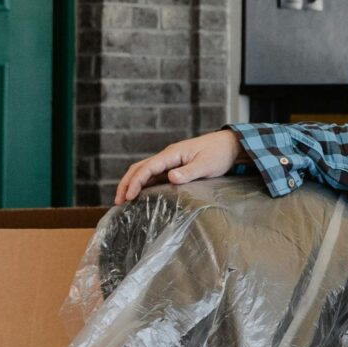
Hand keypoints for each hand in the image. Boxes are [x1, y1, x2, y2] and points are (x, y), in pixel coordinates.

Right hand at [116, 130, 242, 202]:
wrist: (229, 145)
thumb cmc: (219, 153)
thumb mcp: (206, 165)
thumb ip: (189, 171)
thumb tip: (170, 177)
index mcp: (172, 154)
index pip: (147, 167)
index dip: (135, 182)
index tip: (128, 196)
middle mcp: (168, 156)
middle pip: (139, 168)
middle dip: (127, 183)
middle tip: (118, 201)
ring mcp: (170, 161)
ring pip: (144, 171)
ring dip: (132, 183)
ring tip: (124, 200)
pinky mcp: (174, 167)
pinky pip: (154, 175)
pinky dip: (143, 184)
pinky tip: (141, 195)